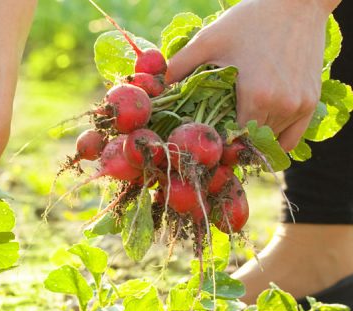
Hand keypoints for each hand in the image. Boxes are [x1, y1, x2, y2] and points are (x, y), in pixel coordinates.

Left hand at [166, 0, 336, 150]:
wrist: (297, 4)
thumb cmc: (249, 21)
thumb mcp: (208, 40)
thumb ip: (179, 66)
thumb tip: (154, 89)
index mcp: (256, 96)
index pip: (231, 139)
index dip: (215, 140)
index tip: (202, 135)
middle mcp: (281, 106)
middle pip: (249, 142)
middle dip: (230, 141)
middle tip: (214, 133)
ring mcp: (299, 107)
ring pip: (269, 141)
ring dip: (251, 139)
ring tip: (233, 126)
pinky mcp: (310, 103)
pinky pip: (290, 139)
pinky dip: (273, 140)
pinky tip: (256, 130)